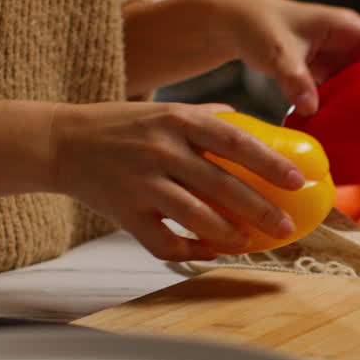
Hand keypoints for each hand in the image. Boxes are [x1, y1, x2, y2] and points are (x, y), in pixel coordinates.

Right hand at [49, 101, 303, 260]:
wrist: (62, 142)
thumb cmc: (122, 126)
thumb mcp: (165, 109)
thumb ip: (207, 116)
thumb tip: (252, 125)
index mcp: (179, 120)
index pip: (236, 142)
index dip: (270, 163)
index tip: (297, 181)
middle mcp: (163, 150)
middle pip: (223, 186)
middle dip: (261, 211)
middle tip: (285, 227)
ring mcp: (142, 183)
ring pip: (196, 217)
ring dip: (229, 235)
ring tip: (249, 243)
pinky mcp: (125, 212)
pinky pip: (164, 242)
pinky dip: (190, 250)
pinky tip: (210, 250)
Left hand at [210, 0, 359, 116]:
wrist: (237, 23)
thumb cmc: (258, 27)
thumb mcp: (277, 53)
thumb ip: (294, 79)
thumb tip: (311, 109)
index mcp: (348, 27)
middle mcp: (350, 39)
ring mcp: (340, 55)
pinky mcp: (327, 69)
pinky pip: (351, 89)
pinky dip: (355, 107)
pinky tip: (349, 129)